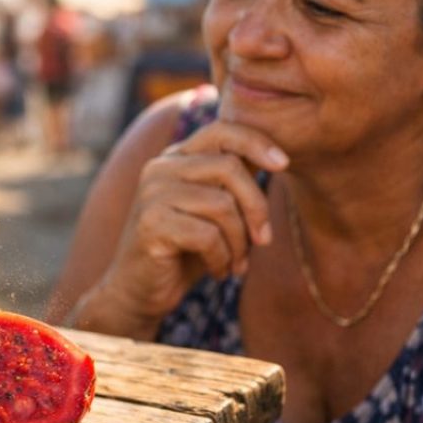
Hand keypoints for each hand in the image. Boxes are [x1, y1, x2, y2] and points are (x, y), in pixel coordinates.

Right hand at [91, 121, 288, 326]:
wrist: (140, 291)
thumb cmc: (184, 252)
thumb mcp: (212, 211)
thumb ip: (232, 182)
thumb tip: (275, 157)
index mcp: (175, 158)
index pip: (221, 130)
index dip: (256, 142)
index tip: (283, 164)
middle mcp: (160, 169)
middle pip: (229, 167)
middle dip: (256, 207)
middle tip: (263, 240)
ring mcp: (152, 195)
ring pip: (222, 204)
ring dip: (240, 242)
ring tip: (236, 263)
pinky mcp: (151, 225)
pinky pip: (207, 235)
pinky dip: (222, 259)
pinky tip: (218, 271)